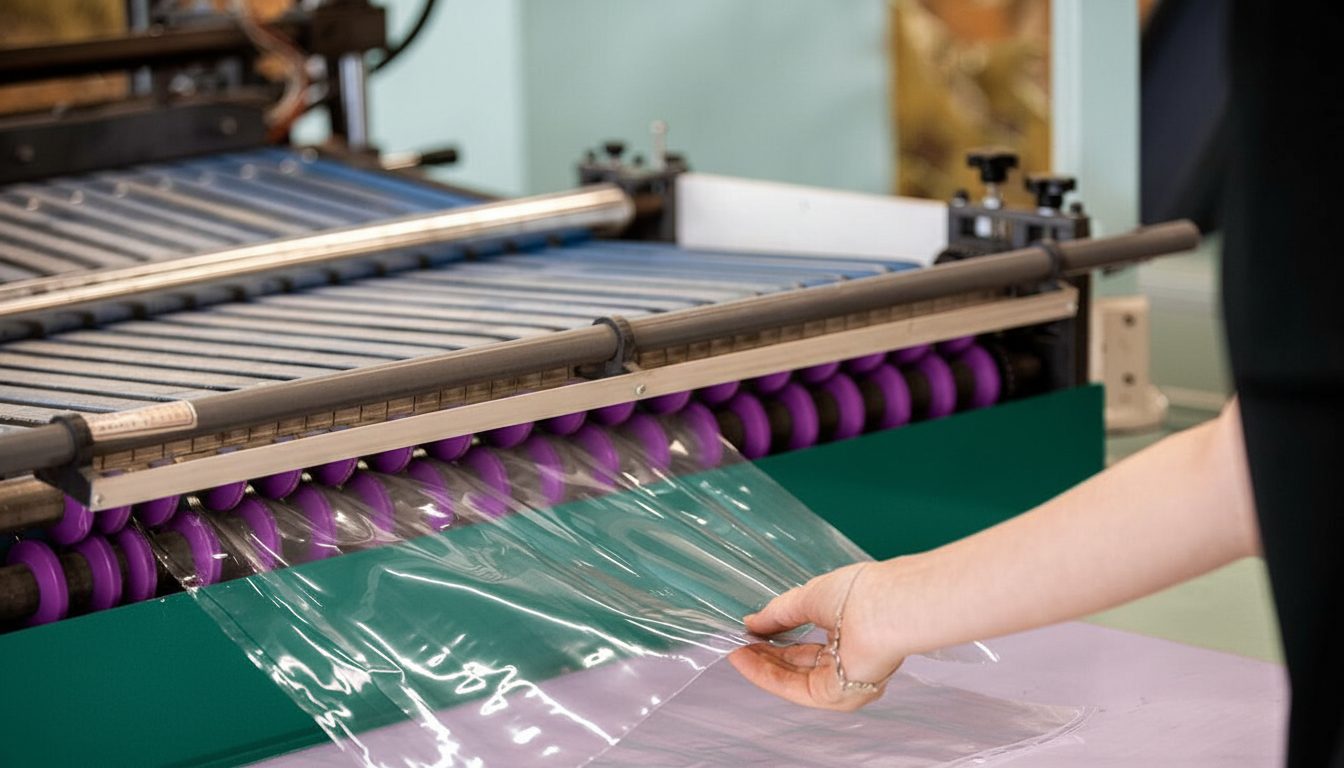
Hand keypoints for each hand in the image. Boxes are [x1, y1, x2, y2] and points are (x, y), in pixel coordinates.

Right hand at [728, 561, 904, 710]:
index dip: (776, 639)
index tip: (750, 632)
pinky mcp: (834, 695)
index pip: (807, 646)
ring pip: (792, 678)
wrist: (884, 608)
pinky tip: (746, 658)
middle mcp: (846, 663)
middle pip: (797, 665)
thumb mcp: (809, 598)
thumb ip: (779, 613)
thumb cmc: (858, 594)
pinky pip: (793, 687)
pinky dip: (766, 674)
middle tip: (738, 643)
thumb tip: (752, 621)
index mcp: (848, 636)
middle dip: (766, 654)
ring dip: (761, 664)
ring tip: (736, 650)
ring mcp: (841, 682)